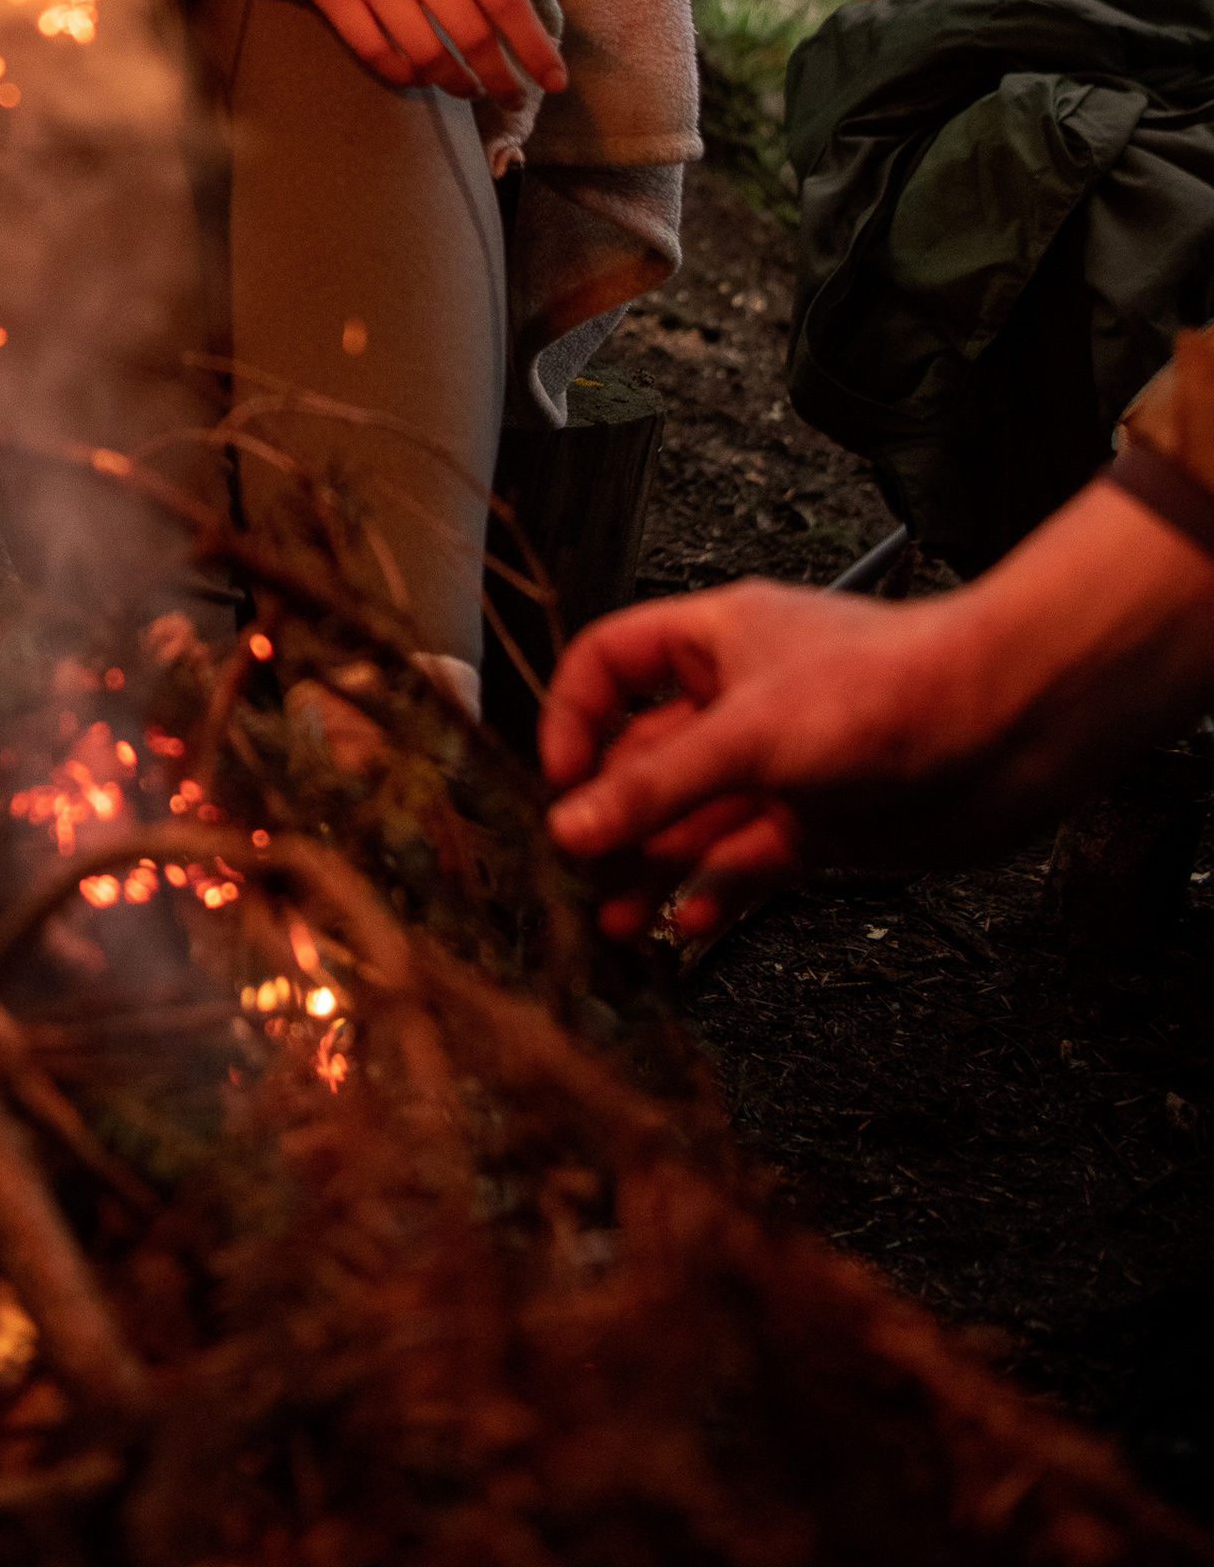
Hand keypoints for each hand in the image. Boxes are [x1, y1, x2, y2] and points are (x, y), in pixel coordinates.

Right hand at [291, 0, 563, 105]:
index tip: (553, 80)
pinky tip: (420, 76)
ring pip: (425, 53)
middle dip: (500, 79)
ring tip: (470, 88)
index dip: (533, 46)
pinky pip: (375, 53)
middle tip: (512, 98)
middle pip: (470, 34)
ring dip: (456, 82)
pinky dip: (404, 75)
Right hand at [540, 484, 1213, 937]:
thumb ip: (655, 788)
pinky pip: (744, 864)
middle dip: (608, 814)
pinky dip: (714, 894)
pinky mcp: (817, 826)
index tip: (560, 783)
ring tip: (617, 918)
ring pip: (691, 821)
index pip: (609, 667)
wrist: (1005, 728)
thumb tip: (571, 824)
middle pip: (644, 758)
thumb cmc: (890, 687)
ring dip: (652, 867)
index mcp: (713, 644)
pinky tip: (689, 922)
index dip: (575, 720)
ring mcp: (779, 769)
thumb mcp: (748, 735)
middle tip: (577, 870)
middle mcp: (739, 704)